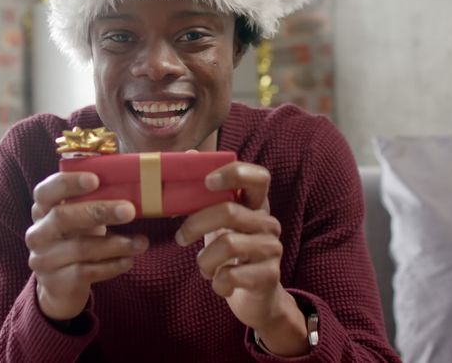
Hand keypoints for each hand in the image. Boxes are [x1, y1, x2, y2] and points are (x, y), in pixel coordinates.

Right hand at [26, 172, 147, 320]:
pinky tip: (129, 260)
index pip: (46, 191)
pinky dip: (111, 266)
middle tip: (129, 210)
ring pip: (80, 248)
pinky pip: (86, 272)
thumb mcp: (79, 218)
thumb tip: (133, 184)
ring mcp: (44, 259)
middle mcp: (38, 233)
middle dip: (98, 211)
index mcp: (42, 209)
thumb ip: (93, 201)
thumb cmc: (76, 239)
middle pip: (62, 217)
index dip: (68, 183)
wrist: (61, 286)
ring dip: (115, 244)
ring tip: (141, 242)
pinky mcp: (57, 282)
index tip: (95, 180)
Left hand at [175, 161, 308, 355]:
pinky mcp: (269, 275)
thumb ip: (204, 194)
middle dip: (196, 224)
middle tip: (180, 237)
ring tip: (203, 267)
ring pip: (228, 244)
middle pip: (229, 211)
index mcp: (256, 205)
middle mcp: (268, 223)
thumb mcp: (218, 223)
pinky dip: (216, 282)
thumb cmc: (232, 253)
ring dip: (204, 259)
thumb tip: (188, 154)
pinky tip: (219, 283)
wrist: (257, 298)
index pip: (258, 177)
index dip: (234, 173)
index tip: (207, 181)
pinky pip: (231, 275)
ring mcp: (271, 249)